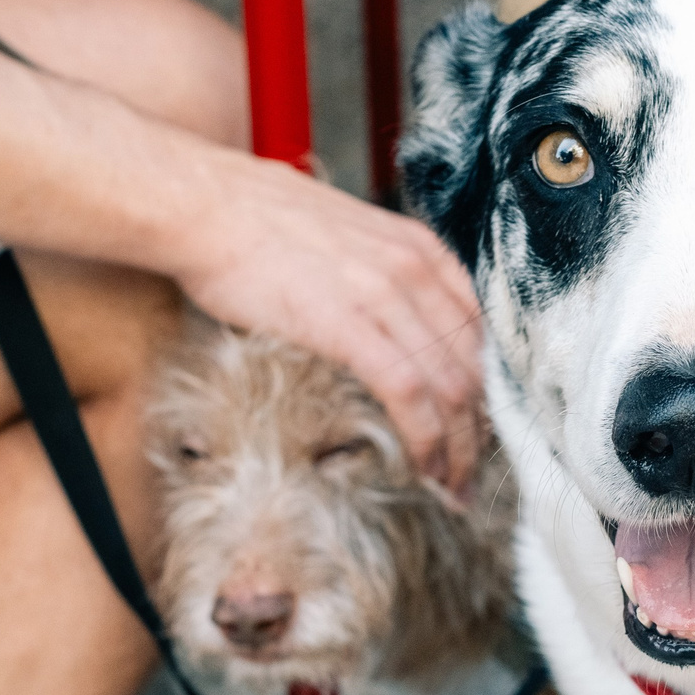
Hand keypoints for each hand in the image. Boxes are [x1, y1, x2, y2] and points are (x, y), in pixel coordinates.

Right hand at [182, 155, 487, 491]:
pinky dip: (426, 439)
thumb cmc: (259, 226)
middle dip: (480, 432)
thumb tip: (390, 325)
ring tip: (453, 488)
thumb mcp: (346, 241)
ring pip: (454, 386)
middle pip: (476, 366)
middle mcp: (416, 270)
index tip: (478, 430)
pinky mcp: (351, 325)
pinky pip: (409, 393)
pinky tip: (423, 466)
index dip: (488, 390)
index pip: (481, 332)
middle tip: (470, 476)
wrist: (206, 206)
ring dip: (459, 448)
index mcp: (420, 249)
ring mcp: (388, 296)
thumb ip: (381, 277)